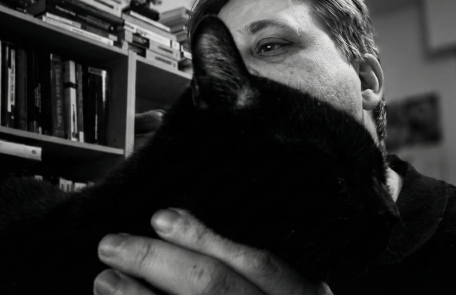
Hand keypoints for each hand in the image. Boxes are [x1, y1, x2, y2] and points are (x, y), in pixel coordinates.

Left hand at [94, 208, 332, 294]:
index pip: (253, 261)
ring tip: (105, 280)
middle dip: (157, 262)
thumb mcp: (299, 289)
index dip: (205, 237)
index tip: (161, 217)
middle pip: (212, 286)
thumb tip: (183, 223)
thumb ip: (260, 265)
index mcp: (300, 294)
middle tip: (113, 245)